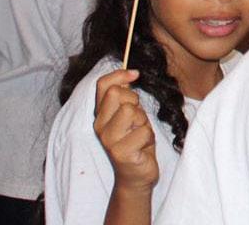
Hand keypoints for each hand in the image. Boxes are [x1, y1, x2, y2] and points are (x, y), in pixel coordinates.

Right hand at [94, 69, 158, 190]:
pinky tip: (142, 147)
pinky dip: (148, 137)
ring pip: (131, 110)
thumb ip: (125, 98)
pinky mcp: (121, 152)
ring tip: (140, 134)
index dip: (119, 74)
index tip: (135, 75)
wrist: (136, 175)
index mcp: (101, 115)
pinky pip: (143, 131)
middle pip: (117, 94)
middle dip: (134, 101)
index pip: (102, 85)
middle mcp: (100, 126)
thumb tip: (131, 73)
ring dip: (143, 121)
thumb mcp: (130, 115)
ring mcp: (109, 140)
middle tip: (138, 118)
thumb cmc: (135, 142)